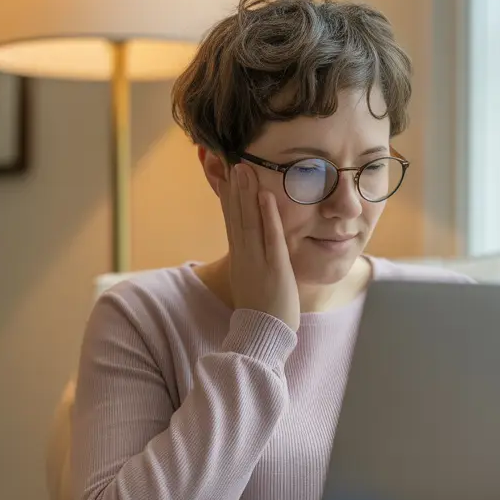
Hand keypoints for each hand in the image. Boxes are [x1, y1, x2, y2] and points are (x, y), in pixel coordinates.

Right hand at [219, 164, 299, 330]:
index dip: (228, 198)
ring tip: (244, 168)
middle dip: (234, 188)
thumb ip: (251, 264)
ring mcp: (258, 261)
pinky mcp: (274, 268)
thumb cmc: (262, 314)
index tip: (224, 175)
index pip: (232, 222)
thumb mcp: (252, 283)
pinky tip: (265, 195)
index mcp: (240, 259)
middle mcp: (244, 257)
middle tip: (232, 160)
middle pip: (236, 216)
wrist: (261, 338)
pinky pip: (270, 237)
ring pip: (249, 221)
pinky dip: (268, 216)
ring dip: (247, 193)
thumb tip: (250, 252)